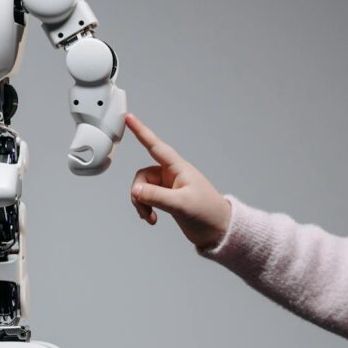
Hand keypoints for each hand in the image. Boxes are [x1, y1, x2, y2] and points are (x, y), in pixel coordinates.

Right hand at [126, 113, 231, 249]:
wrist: (218, 229)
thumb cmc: (208, 212)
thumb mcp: (180, 204)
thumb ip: (156, 196)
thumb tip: (136, 191)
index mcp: (178, 168)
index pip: (155, 146)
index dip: (141, 131)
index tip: (129, 118)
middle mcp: (172, 174)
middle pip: (143, 175)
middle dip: (139, 192)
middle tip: (144, 208)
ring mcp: (169, 186)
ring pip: (143, 188)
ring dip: (141, 202)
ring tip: (150, 217)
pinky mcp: (167, 198)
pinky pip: (147, 197)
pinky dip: (145, 207)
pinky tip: (152, 218)